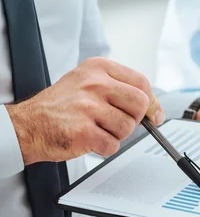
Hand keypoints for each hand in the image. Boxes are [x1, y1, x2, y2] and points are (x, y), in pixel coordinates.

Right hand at [6, 57, 164, 164]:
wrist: (29, 125)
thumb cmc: (60, 106)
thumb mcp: (88, 84)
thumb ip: (120, 90)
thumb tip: (154, 109)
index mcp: (98, 68)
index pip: (141, 83)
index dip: (152, 103)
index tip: (154, 115)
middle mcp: (94, 84)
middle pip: (140, 105)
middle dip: (133, 120)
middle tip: (116, 122)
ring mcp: (89, 107)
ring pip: (127, 128)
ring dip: (116, 135)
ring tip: (96, 129)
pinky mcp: (84, 131)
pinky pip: (112, 145)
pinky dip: (104, 148)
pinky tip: (90, 140)